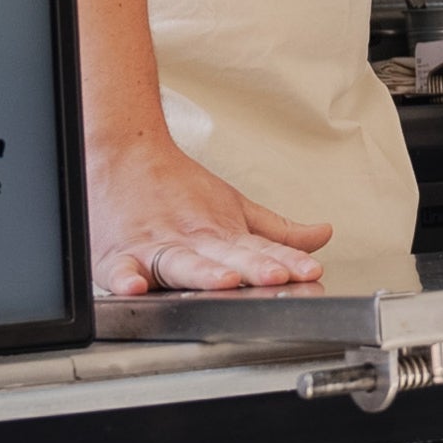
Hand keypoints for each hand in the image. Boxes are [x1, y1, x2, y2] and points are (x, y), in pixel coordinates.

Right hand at [88, 132, 331, 295]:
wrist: (123, 154)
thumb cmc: (177, 187)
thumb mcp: (234, 206)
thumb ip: (277, 232)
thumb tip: (322, 237)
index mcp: (220, 233)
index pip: (260, 250)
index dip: (286, 261)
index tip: (309, 271)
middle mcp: (192, 241)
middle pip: (226, 257)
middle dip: (252, 268)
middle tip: (276, 276)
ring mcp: (157, 248)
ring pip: (182, 264)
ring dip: (204, 273)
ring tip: (225, 280)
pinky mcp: (120, 257)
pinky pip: (121, 271)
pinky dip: (126, 279)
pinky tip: (134, 287)